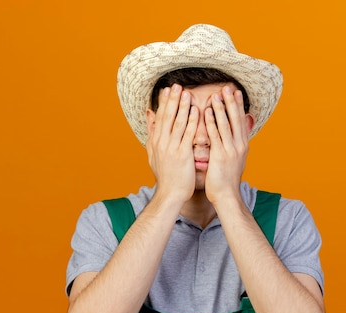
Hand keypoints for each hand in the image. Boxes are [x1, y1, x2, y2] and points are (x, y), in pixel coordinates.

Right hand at [146, 84, 197, 203]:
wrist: (170, 194)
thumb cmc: (166, 176)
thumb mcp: (153, 154)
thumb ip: (152, 133)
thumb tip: (149, 116)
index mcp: (156, 142)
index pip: (159, 118)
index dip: (163, 103)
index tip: (167, 89)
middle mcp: (162, 143)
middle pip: (167, 117)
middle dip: (172, 100)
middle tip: (176, 85)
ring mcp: (171, 148)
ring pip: (177, 122)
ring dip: (182, 106)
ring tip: (186, 92)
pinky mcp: (182, 154)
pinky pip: (187, 134)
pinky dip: (191, 121)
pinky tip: (196, 111)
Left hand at [204, 86, 249, 204]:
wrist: (227, 196)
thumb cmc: (226, 180)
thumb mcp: (234, 161)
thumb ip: (233, 147)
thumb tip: (233, 138)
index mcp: (242, 145)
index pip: (240, 121)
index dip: (238, 105)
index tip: (235, 92)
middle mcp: (239, 145)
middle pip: (236, 119)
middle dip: (232, 102)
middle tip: (228, 86)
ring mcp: (231, 150)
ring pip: (226, 124)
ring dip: (221, 108)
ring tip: (216, 94)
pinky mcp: (221, 155)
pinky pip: (216, 135)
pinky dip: (211, 122)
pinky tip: (206, 111)